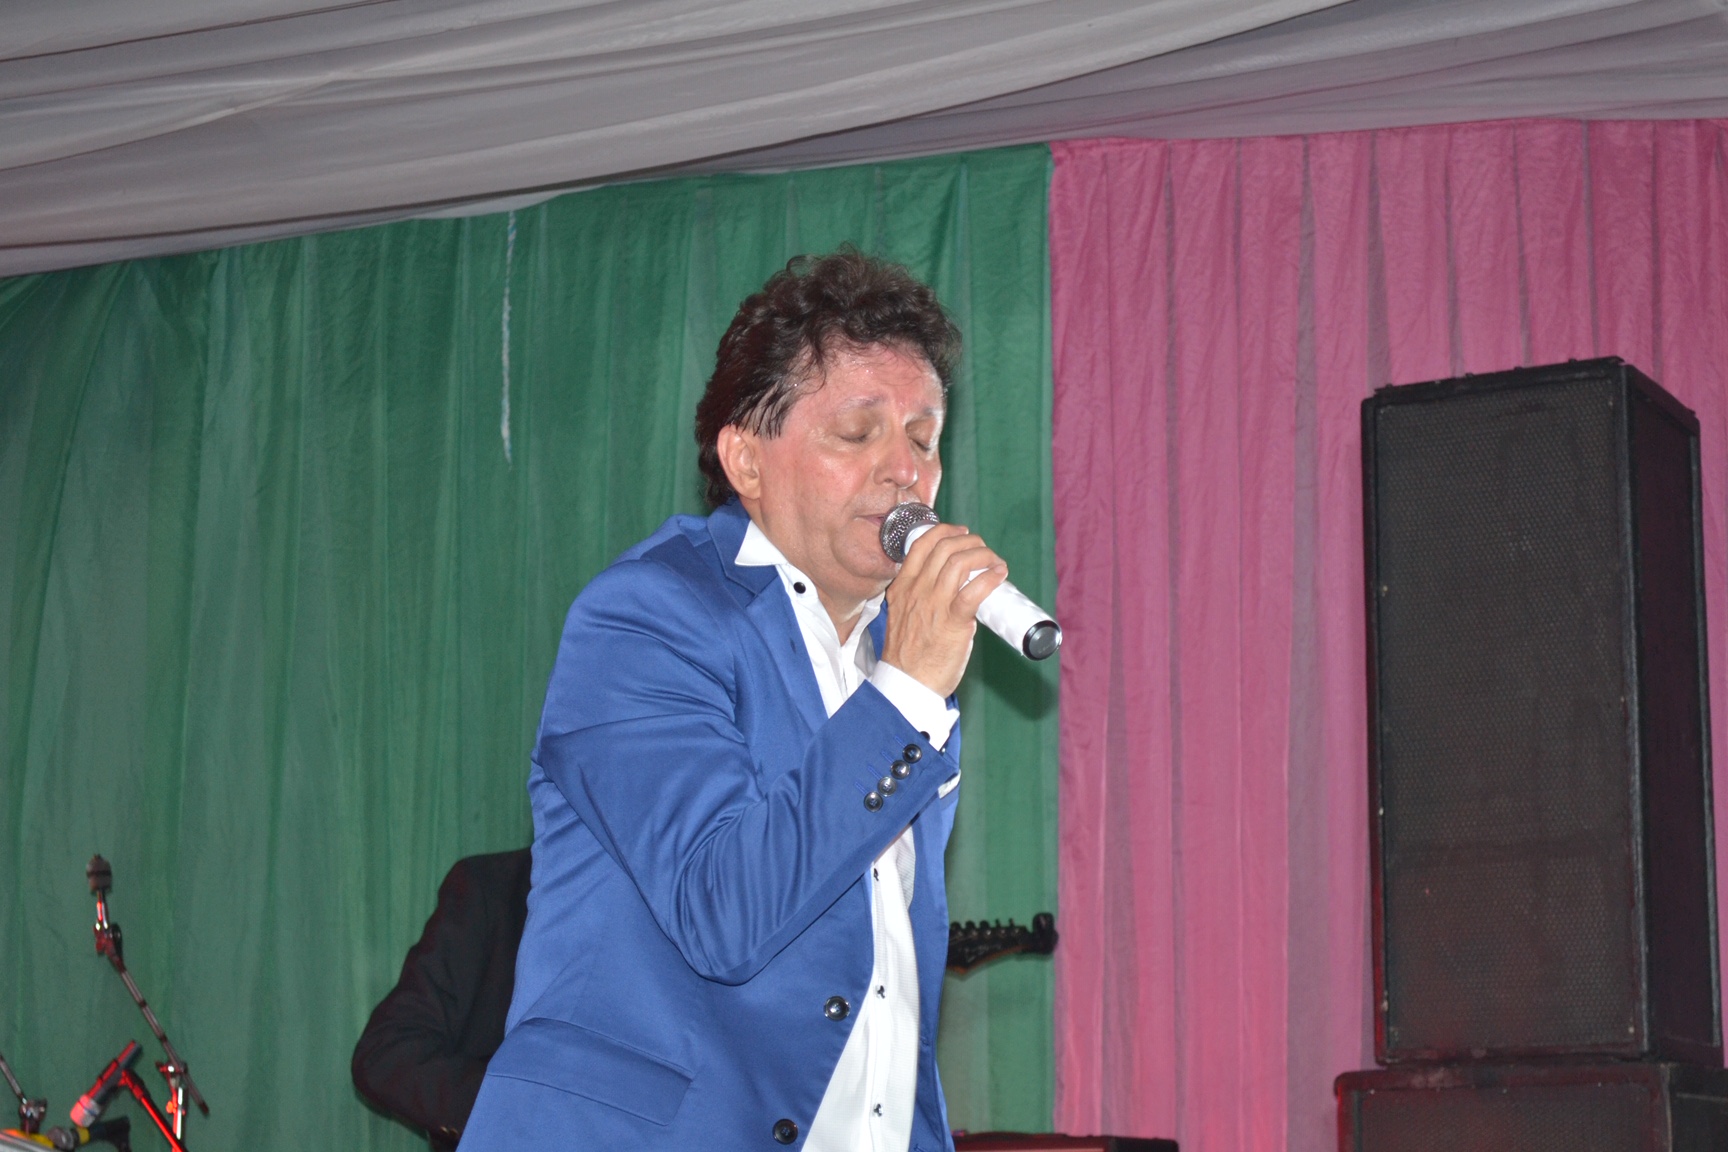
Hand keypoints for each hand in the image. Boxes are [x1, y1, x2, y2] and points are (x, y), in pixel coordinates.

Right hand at [880, 523, 1008, 697]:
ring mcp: (934, 604)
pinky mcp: (953, 621)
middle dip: (970, 542)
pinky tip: (999, 575)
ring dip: (984, 556)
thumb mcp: (903, 615)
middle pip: (945, 547)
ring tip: (995, 562)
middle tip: (983, 550)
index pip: (921, 544)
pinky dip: (991, 577)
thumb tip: (949, 587)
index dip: (945, 531)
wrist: (907, 683)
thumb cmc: (909, 655)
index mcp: (903, 587)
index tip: (960, 533)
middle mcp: (917, 590)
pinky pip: (974, 590)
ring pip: (961, 562)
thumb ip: (919, 597)